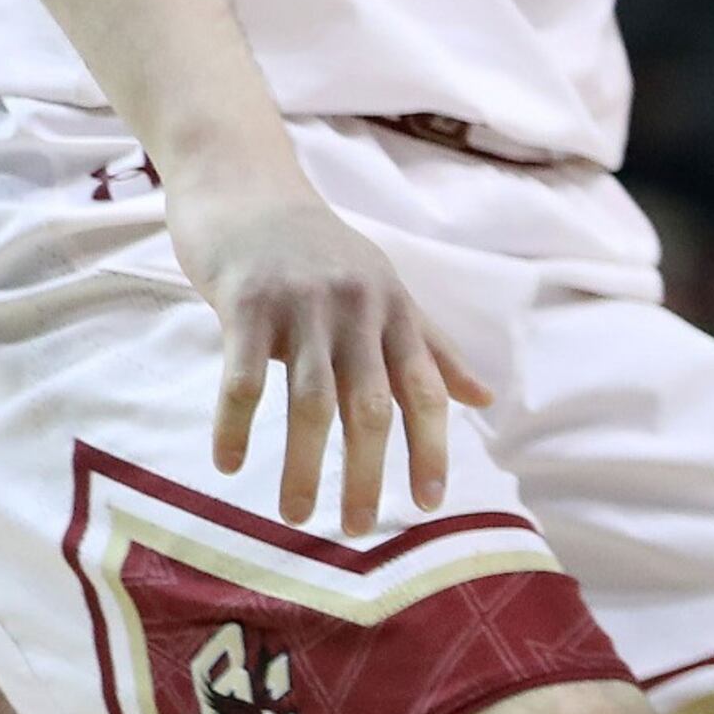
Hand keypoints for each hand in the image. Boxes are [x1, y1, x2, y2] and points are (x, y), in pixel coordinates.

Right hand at [166, 166, 492, 535]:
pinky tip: (229, 466)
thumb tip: (484, 397)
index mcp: (395, 311)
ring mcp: (303, 306)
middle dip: (372, 472)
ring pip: (312, 400)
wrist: (247, 184)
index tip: (432, 502)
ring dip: (305, 465)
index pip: (426, 390)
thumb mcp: (384, 289)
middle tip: (361, 529)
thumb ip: (431, 346)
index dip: (433, 447)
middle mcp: (359, 309)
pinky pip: (242, 377)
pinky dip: (236, 425)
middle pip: (374, 405)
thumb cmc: (316, 248)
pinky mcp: (246, 303)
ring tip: (297, 516)